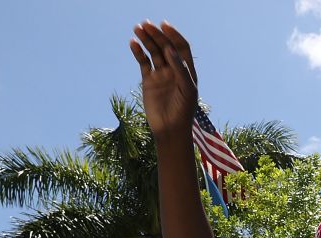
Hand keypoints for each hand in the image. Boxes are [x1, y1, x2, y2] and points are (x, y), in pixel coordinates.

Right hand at [129, 21, 199, 140]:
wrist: (170, 129)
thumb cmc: (183, 112)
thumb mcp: (187, 90)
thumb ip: (181, 69)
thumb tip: (170, 49)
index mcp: (187, 71)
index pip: (181, 47)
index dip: (174, 35)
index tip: (164, 26)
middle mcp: (174, 70)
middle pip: (165, 47)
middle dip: (157, 35)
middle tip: (146, 24)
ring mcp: (161, 75)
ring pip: (153, 52)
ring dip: (146, 40)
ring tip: (138, 29)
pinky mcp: (149, 81)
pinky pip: (143, 62)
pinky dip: (138, 52)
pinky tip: (133, 43)